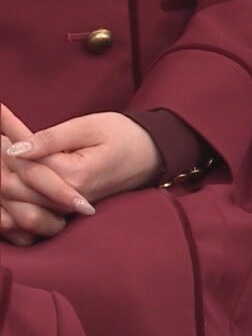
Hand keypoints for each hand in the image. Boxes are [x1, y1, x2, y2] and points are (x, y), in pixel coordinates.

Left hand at [5, 112, 161, 204]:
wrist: (153, 156)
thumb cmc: (124, 136)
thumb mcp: (87, 127)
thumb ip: (50, 139)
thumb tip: (14, 148)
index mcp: (74, 177)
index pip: (22, 164)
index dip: (3, 142)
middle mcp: (68, 199)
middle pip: (14, 187)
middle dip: (0, 162)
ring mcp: (68, 208)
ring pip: (18, 199)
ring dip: (5, 175)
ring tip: (3, 145)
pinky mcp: (67, 208)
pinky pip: (31, 205)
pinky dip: (15, 189)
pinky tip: (10, 170)